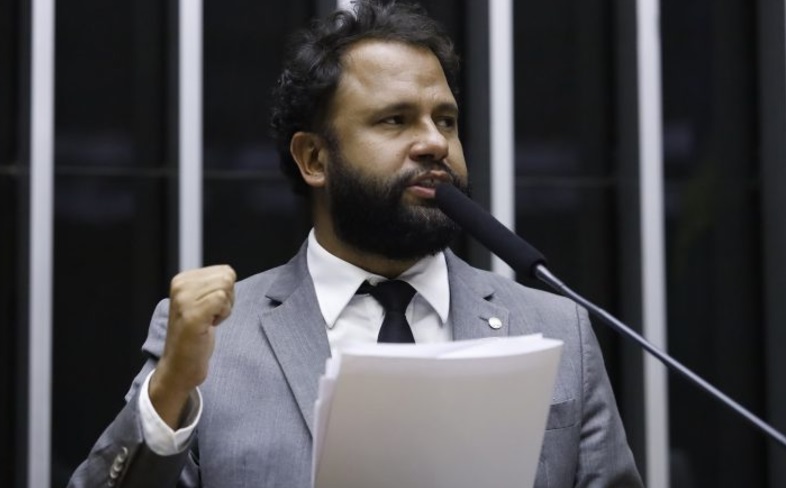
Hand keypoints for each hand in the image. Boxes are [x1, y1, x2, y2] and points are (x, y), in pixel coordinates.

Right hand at [149, 265, 235, 427]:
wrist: (179, 366)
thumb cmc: (194, 336)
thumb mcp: (199, 301)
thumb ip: (211, 285)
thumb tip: (229, 273)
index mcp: (182, 280)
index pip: (225, 271)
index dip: (225, 292)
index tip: (209, 309)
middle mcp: (180, 286)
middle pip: (228, 277)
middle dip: (227, 298)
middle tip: (210, 316)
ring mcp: (184, 300)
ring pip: (226, 287)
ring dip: (225, 307)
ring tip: (208, 321)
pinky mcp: (192, 315)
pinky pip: (222, 300)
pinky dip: (223, 315)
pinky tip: (209, 326)